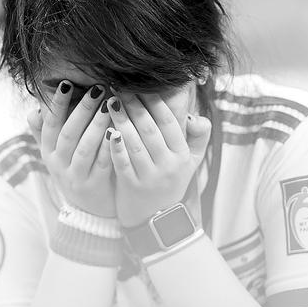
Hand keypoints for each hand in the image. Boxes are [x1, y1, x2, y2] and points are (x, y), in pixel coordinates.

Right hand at [27, 81, 115, 216]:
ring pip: (85, 148)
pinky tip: (117, 131)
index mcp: (48, 152)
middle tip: (97, 89)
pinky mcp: (94, 186)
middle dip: (82, 109)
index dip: (56, 104)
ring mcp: (75, 177)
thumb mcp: (56, 155)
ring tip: (109, 105)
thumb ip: (45, 133)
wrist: (89, 212)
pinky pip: (102, 163)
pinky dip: (109, 147)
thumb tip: (34, 109)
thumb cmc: (75, 172)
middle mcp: (58, 164)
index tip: (66, 83)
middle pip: (68, 133)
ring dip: (96, 125)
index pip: (50, 124)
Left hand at [107, 92, 210, 226]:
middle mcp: (168, 165)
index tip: (141, 85)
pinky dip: (116, 147)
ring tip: (110, 103)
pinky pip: (123, 163)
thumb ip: (198, 137)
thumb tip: (194, 116)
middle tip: (120, 88)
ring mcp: (150, 177)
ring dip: (122, 121)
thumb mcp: (191, 163)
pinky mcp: (132, 187)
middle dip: (135, 106)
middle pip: (150, 129)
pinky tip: (108, 131)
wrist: (156, 220)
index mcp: (182, 155)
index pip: (169, 122)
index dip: (155, 102)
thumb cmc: (170, 183)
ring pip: (135, 143)